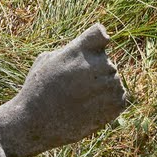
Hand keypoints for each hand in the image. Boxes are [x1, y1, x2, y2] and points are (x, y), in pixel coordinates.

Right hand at [0, 24, 127, 156]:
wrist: (36, 123)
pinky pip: (120, 96)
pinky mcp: (116, 104)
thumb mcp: (47, 59)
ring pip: (114, 79)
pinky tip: (90, 108)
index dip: (97, 40)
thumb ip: (71, 50)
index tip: (93, 48)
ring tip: (80, 99)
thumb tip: (85, 50)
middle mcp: (98, 64)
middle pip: (106, 61)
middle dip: (95, 71)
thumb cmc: (37, 89)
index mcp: (81, 49)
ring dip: (102, 87)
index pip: (100, 33)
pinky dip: (108, 102)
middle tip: (75, 86)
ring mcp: (108, 85)